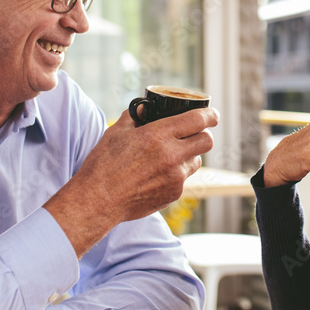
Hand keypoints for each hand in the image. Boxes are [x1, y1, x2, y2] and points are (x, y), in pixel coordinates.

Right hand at [45, 107, 218, 256]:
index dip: (210, 115)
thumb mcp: (116, 132)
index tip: (212, 114)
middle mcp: (172, 155)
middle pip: (207, 141)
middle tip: (193, 133)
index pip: (198, 120)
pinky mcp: (173, 194)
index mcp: (159, 135)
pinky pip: (183, 179)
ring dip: (189, 155)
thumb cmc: (104, 164)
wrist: (98, 201)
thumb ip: (134, 116)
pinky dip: (176, 174)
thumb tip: (143, 108)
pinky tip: (157, 174)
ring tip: (170, 155)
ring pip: (197, 161)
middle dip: (203, 134)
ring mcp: (175, 177)